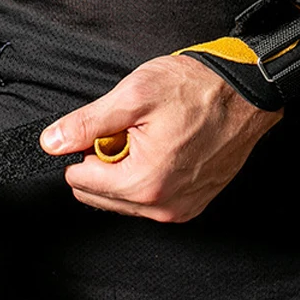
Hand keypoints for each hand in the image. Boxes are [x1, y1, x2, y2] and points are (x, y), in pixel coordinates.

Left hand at [40, 54, 281, 221]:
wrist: (248, 95)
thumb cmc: (198, 90)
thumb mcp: (133, 96)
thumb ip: (86, 124)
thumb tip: (51, 142)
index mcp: (142, 182)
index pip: (79, 180)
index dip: (85, 149)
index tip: (109, 130)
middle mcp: (161, 206)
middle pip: (98, 195)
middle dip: (105, 163)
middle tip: (131, 133)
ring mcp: (179, 210)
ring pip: (123, 200)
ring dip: (126, 172)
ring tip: (152, 139)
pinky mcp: (191, 206)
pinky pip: (149, 201)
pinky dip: (148, 179)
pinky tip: (166, 151)